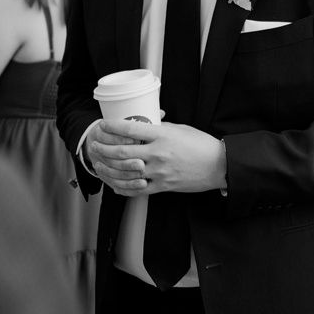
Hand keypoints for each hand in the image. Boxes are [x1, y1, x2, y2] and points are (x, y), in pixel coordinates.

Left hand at [88, 120, 225, 196]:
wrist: (218, 166)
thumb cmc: (202, 145)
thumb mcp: (181, 129)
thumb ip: (161, 128)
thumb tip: (146, 125)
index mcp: (162, 135)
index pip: (130, 129)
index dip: (112, 127)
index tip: (103, 125)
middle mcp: (158, 153)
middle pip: (122, 151)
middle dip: (104, 148)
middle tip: (94, 144)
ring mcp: (159, 171)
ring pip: (126, 171)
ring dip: (108, 168)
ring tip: (99, 164)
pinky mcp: (163, 186)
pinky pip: (138, 189)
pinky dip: (123, 188)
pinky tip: (114, 185)